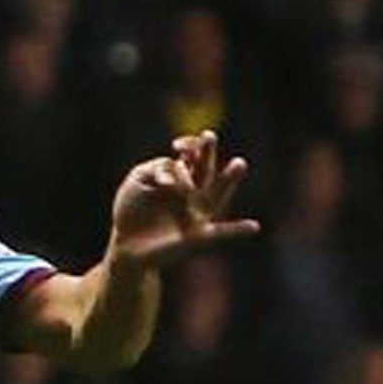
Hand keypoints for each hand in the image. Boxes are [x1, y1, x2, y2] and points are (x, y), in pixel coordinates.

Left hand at [108, 130, 258, 271]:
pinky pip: (222, 234)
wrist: (128, 247)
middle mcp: (194, 193)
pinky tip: (254, 227)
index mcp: (181, 177)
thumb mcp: (138, 181)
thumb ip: (156, 167)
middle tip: (208, 137)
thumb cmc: (132, 211)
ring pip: (217, 195)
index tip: (177, 146)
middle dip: (207, 153)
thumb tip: (176, 168)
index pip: (191, 157)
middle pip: (205, 171)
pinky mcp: (199, 237)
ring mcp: (199, 214)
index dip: (189, 147)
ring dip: (229, 179)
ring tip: (239, 163)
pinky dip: (237, 231)